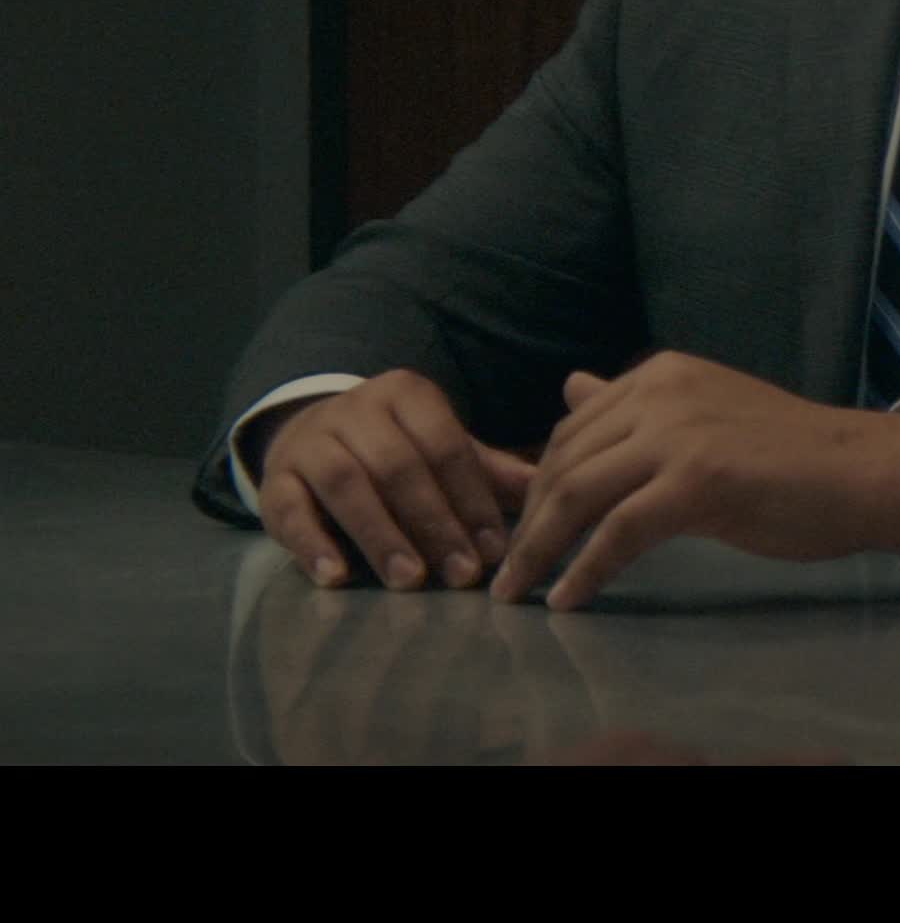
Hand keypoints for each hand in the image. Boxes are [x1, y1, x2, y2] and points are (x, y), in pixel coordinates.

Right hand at [253, 370, 535, 592]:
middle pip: (398, 466)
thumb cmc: (395, 451)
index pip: (446, 446)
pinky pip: (288, 509)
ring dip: (381, 535)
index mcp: (406, 395)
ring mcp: (310, 442)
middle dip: (435, 523)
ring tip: (411, 580)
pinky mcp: (274, 479)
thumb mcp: (441, 450)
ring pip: (345, 483)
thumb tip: (548, 492)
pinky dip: (311, 543)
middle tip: (463, 574)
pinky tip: (336, 576)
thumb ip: (488, 471)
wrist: (310, 436)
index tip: (498, 549)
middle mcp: (355, 410)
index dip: (473, 499)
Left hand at [490, 353, 899, 610]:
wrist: (867, 472)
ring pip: (577, 495)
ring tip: (517, 592)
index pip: (572, 429)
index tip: (519, 531)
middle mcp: (662, 392)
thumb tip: (569, 387)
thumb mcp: (705, 415)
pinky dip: (584, 570)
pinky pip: (616, 533)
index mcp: (662, 374)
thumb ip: (636, 407)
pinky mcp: (697, 482)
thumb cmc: (794, 454)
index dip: (534, 486)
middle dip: (525, 522)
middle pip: (563, 461)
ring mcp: (679, 435)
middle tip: (507, 572)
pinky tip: (568, 598)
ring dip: (537, 550)